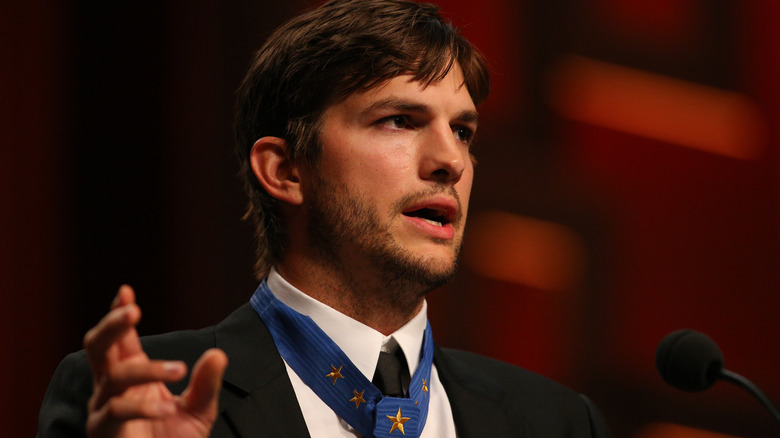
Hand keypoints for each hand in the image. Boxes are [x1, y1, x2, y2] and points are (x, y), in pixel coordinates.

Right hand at [83, 285, 227, 436]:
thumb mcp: (199, 409)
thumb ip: (206, 384)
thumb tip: (218, 354)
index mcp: (132, 373)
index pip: (120, 338)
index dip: (118, 313)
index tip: (125, 291)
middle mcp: (112, 386)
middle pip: (98, 346)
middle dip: (112, 324)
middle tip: (133, 311)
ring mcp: (104, 408)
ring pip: (114, 376)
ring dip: (148, 369)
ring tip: (180, 370)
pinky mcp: (104, 431)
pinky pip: (116, 411)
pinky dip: (143, 407)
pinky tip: (166, 409)